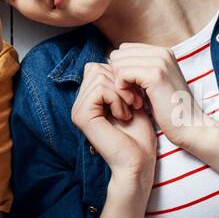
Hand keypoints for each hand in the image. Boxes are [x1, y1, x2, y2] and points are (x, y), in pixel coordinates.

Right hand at [72, 63, 157, 186]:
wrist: (139, 162)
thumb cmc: (139, 135)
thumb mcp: (130, 100)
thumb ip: (118, 81)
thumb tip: (114, 56)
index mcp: (89, 99)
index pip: (98, 67)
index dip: (120, 75)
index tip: (136, 95)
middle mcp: (80, 103)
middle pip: (96, 67)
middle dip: (121, 81)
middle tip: (135, 102)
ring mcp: (78, 110)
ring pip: (98, 75)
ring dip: (121, 91)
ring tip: (130, 109)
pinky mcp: (81, 116)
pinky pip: (99, 89)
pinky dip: (116, 98)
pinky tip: (123, 115)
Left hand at [106, 43, 213, 148]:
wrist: (190, 126)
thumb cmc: (169, 110)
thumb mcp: (153, 83)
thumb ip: (138, 68)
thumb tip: (111, 59)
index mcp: (162, 52)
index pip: (124, 50)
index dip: (121, 70)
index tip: (131, 90)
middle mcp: (162, 52)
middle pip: (118, 55)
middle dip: (118, 76)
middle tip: (131, 96)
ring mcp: (160, 62)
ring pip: (118, 64)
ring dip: (120, 85)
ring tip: (134, 100)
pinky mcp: (155, 75)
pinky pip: (122, 74)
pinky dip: (122, 90)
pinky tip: (134, 103)